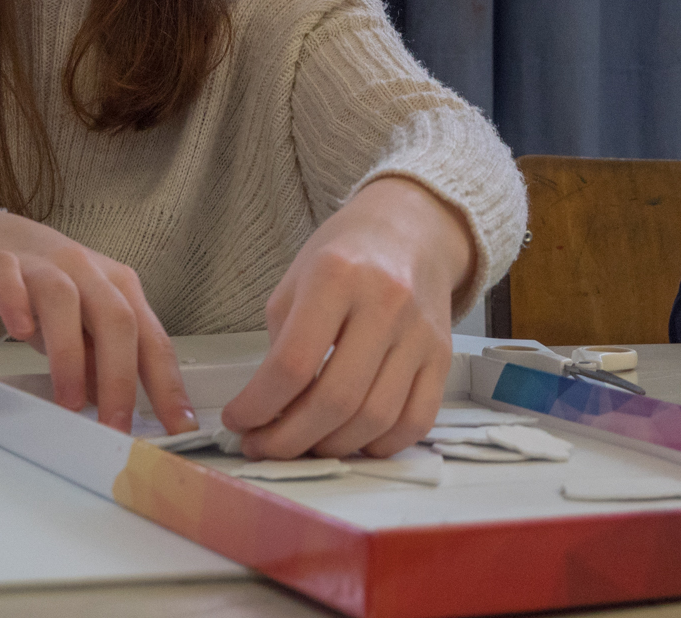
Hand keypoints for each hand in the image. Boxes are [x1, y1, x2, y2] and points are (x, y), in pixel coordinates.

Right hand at [0, 207, 193, 433]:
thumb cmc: (46, 292)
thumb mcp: (82, 329)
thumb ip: (99, 363)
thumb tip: (116, 411)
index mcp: (120, 290)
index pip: (153, 340)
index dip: (168, 386)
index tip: (179, 428)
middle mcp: (90, 272)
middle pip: (116, 319)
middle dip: (120, 378)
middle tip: (115, 427)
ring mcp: (45, 264)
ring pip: (65, 300)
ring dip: (70, 355)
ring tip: (69, 402)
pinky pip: (8, 277)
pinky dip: (15, 302)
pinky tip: (19, 331)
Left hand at [218, 176, 473, 459]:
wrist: (410, 231)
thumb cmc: (344, 256)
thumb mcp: (296, 282)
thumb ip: (282, 344)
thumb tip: (270, 413)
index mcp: (337, 276)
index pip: (293, 362)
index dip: (258, 405)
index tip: (237, 421)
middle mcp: (386, 304)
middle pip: (336, 399)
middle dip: (289, 440)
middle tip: (263, 446)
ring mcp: (420, 334)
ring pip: (376, 418)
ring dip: (331, 448)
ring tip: (304, 444)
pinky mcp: (443, 356)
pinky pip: (416, 421)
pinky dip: (380, 446)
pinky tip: (352, 441)